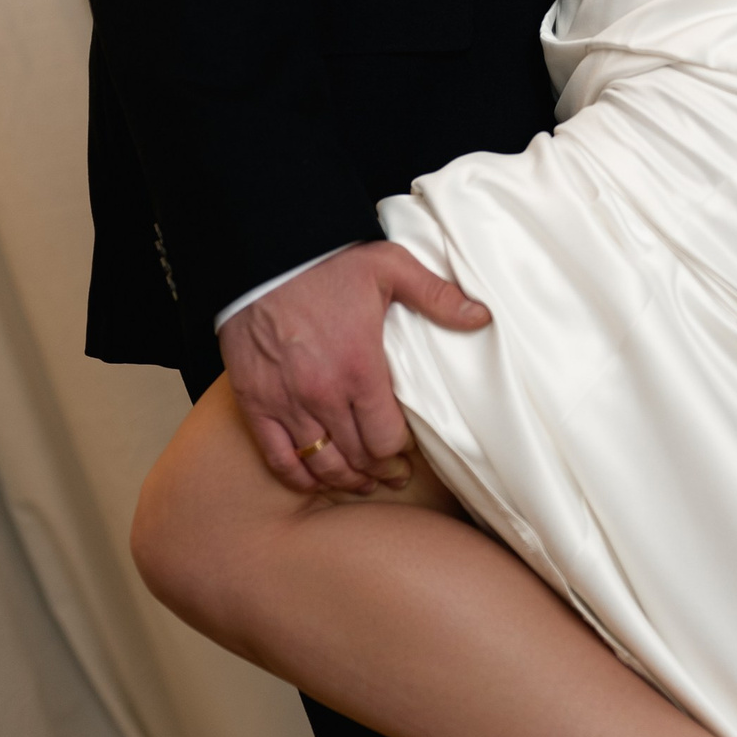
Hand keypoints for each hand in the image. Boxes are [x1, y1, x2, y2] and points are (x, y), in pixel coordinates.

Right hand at [217, 243, 490, 495]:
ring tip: (361, 481)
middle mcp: (323, 395)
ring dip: (344, 479)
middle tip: (392, 475)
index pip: (386, 438)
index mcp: (360, 368)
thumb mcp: (390, 267)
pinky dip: (297, 475)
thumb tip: (481, 315)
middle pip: (356, 456)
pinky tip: (313, 479)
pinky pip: (277, 456)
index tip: (407, 451)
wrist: (263, 255)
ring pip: (320, 463)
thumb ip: (436, 296)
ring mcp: (286, 403)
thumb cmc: (327, 261)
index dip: (399, 451)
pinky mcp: (255, 402)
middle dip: (378, 471)